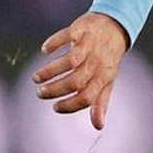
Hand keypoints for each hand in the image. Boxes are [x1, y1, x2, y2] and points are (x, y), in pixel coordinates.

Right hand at [32, 12, 131, 129]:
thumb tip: (98, 126)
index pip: (88, 97)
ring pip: (70, 61)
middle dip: (55, 90)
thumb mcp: (108, 80)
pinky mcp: (81, 28)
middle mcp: (97, 62)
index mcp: (104, 77)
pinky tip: (45, 50)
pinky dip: (53, 43)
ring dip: (50, 71)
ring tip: (37, 78)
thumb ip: (100, 102)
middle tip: (40, 93)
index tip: (55, 107)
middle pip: (76, 80)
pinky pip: (67, 36)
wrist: (115, 27)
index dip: (70, 105)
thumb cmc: (108, 59)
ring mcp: (90, 45)